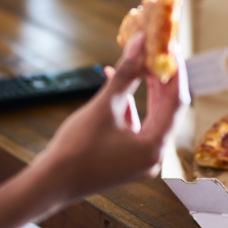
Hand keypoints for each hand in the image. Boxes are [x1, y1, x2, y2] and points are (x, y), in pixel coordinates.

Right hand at [30, 34, 190, 201]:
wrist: (51, 184)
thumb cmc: (76, 149)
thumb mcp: (104, 106)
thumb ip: (125, 74)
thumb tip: (138, 43)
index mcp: (154, 147)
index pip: (176, 102)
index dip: (175, 72)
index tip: (171, 47)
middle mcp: (154, 156)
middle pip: (167, 109)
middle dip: (161, 79)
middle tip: (158, 51)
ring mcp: (141, 159)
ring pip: (152, 116)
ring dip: (146, 89)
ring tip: (141, 61)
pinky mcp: (128, 158)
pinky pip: (137, 126)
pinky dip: (131, 105)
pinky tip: (118, 83)